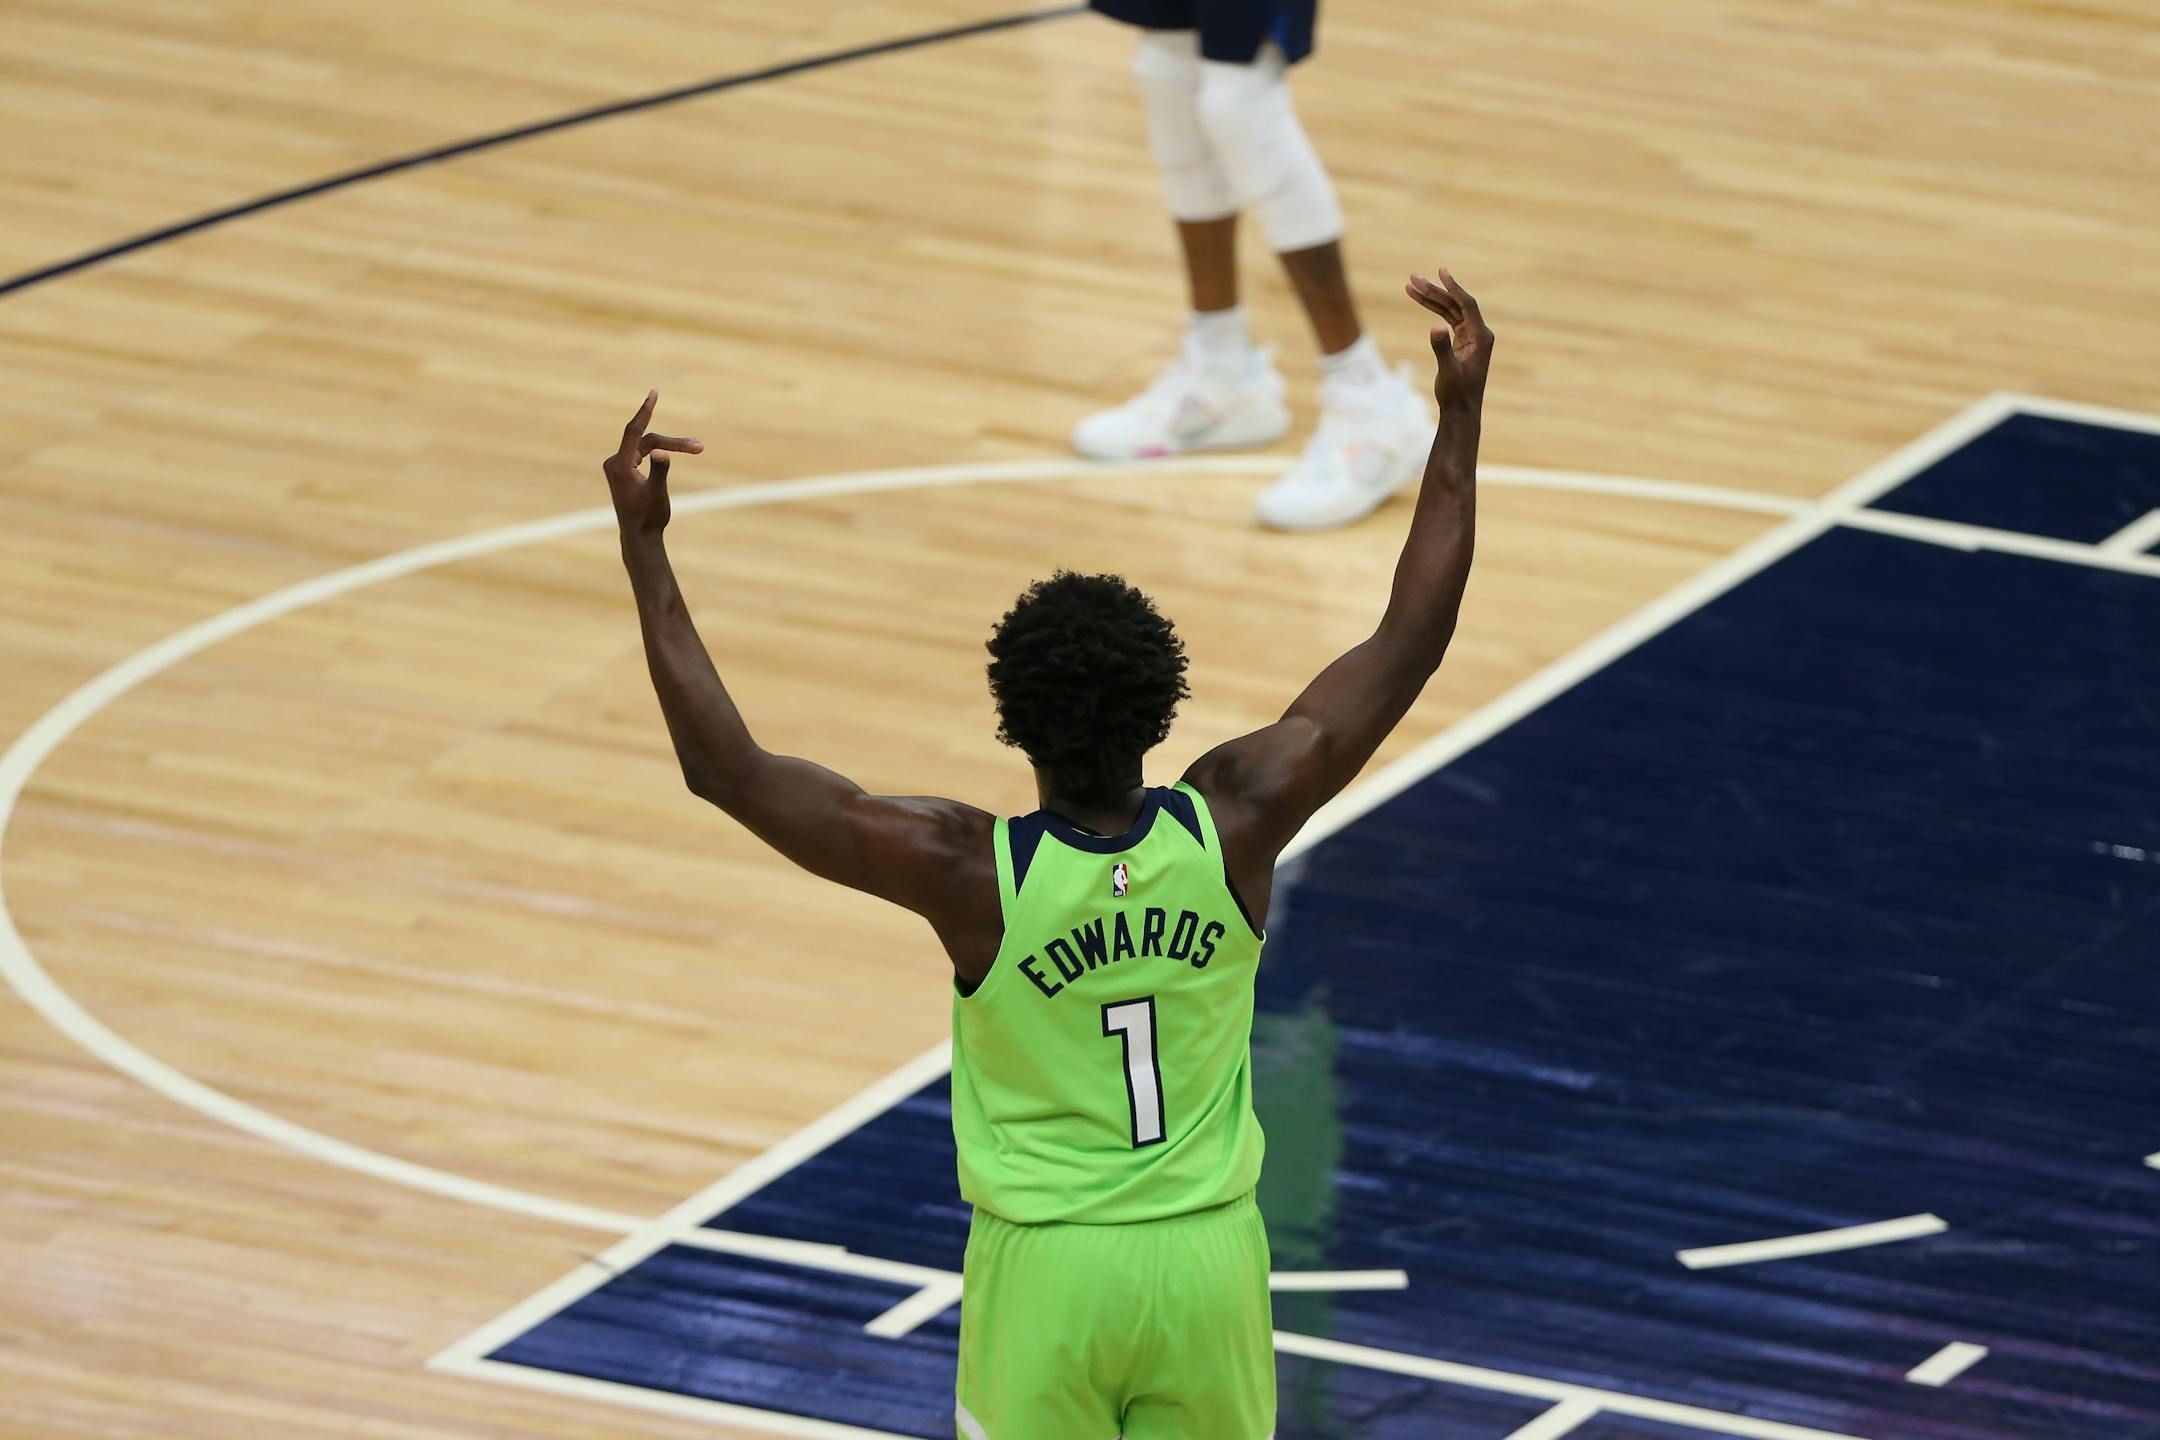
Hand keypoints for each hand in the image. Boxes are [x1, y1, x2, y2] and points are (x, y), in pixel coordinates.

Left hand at [603, 390, 702, 535]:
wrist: (640, 537)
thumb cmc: (649, 518)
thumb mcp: (658, 495)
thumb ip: (660, 472)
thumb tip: (662, 453)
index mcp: (620, 466)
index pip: (634, 431)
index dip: (645, 411)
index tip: (654, 393)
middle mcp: (616, 463)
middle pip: (648, 440)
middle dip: (674, 443)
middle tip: (699, 447)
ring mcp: (619, 466)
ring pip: (648, 446)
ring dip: (671, 446)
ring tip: (697, 448)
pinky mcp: (625, 470)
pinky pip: (644, 452)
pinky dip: (662, 451)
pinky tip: (677, 451)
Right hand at [1405, 269, 1493, 411]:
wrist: (1460, 411)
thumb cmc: (1456, 394)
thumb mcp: (1448, 372)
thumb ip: (1442, 349)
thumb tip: (1435, 328)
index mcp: (1481, 337)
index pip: (1467, 304)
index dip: (1453, 287)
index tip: (1441, 272)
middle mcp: (1479, 334)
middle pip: (1455, 304)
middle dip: (1434, 291)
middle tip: (1413, 278)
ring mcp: (1471, 337)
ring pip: (1449, 311)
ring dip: (1431, 299)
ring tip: (1410, 286)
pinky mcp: (1462, 342)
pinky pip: (1448, 320)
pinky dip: (1434, 311)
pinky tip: (1420, 301)